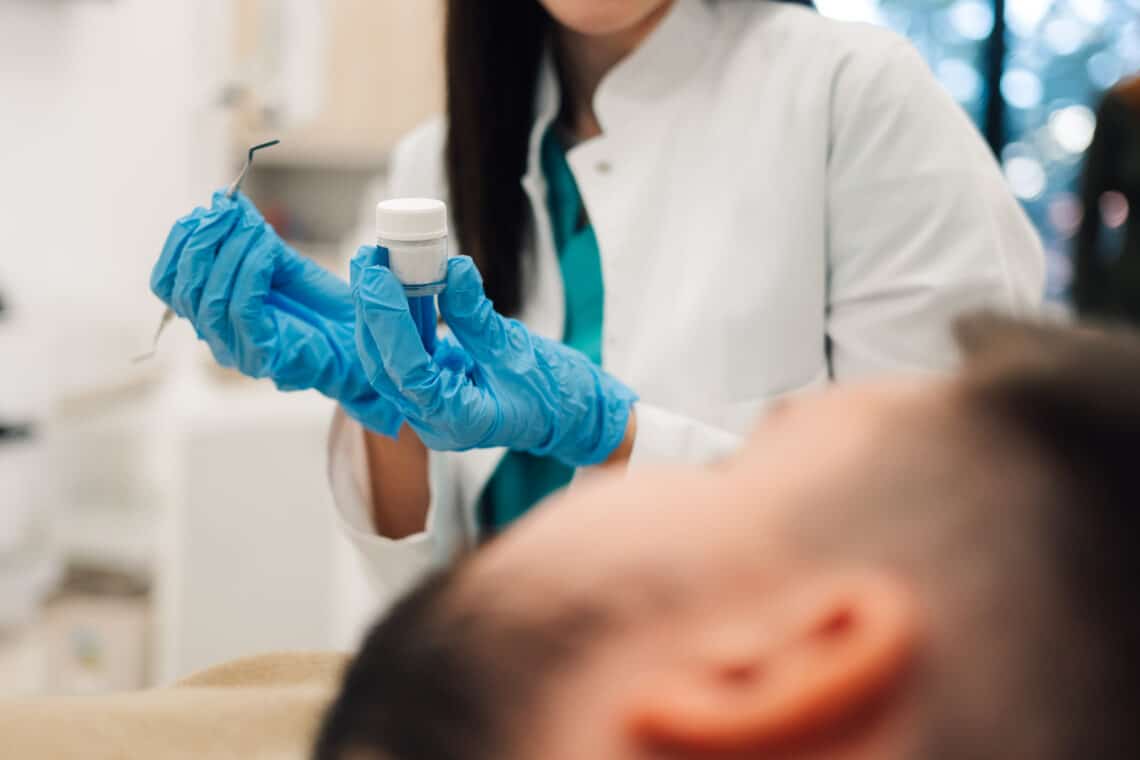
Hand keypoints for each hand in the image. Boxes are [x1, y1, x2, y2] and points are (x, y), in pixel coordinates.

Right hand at [150, 190, 401, 435]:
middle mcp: (214, 335)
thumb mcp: (278, 260)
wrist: (356, 336)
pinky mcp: (260, 353)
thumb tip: (227, 200)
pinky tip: (267, 251)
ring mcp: (235, 348)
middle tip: (228, 213)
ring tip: (254, 228)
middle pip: (183, 288)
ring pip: (211, 298)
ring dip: (230, 254)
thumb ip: (250, 235)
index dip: (180, 242)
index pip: (166, 281)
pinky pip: (242, 308)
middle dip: (204, 242)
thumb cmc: (318, 303)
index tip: (206, 211)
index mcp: (208, 310)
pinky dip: (250, 272)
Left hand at [352, 249, 637, 465]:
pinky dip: (400, 317)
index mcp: (457, 421)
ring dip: (379, 310)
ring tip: (374, 262)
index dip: (387, 321)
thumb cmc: (555, 394)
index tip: (376, 276)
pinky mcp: (433, 387)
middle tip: (369, 258)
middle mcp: (433, 419)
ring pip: (389, 357)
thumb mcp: (517, 351)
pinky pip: (406, 351)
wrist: (572, 414)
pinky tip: (394, 283)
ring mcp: (429, 406)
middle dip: (372, 310)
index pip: (407, 371)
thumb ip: (476, 315)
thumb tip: (452, 269)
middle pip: (386, 364)